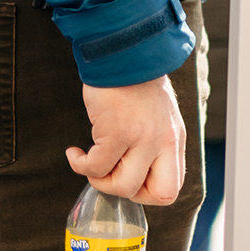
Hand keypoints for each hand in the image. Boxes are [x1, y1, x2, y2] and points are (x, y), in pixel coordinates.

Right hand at [66, 77, 185, 205]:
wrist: (124, 56)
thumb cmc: (137, 85)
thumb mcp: (160, 118)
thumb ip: (155, 144)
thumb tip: (135, 172)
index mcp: (175, 141)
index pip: (172, 187)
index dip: (146, 192)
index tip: (126, 177)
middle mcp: (164, 142)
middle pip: (160, 194)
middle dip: (129, 193)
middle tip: (110, 174)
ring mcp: (143, 139)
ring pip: (122, 186)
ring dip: (99, 179)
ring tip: (89, 160)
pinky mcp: (117, 131)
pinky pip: (95, 166)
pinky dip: (79, 164)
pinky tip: (75, 152)